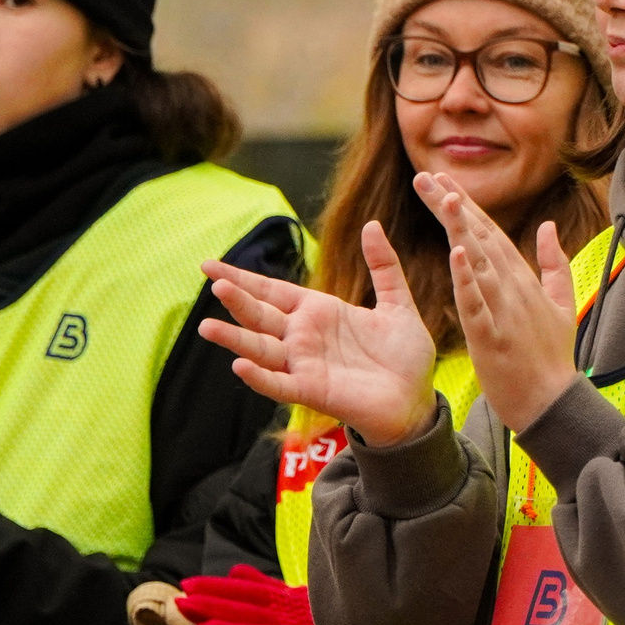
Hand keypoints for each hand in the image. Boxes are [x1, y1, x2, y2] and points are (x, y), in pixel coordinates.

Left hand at [180, 565, 381, 624]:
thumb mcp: (300, 599)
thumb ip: (266, 587)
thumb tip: (234, 572)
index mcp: (286, 602)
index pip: (246, 591)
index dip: (216, 588)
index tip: (188, 584)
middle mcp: (288, 620)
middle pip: (245, 611)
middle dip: (211, 606)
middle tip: (180, 602)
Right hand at [198, 223, 437, 446]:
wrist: (417, 400)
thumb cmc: (405, 356)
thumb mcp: (397, 304)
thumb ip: (384, 266)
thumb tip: (372, 223)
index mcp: (319, 312)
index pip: (272, 291)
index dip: (243, 278)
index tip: (209, 266)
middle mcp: (304, 337)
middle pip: (260, 314)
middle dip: (237, 298)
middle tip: (213, 280)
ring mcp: (304, 364)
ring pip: (261, 348)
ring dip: (235, 338)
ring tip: (207, 326)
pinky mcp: (312, 391)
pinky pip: (279, 384)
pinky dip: (259, 377)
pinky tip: (239, 366)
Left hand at [415, 171, 581, 434]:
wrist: (552, 403)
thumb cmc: (552, 356)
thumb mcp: (562, 304)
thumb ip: (554, 262)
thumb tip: (548, 225)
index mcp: (524, 280)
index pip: (491, 233)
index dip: (467, 206)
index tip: (443, 180)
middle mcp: (514, 288)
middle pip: (480, 239)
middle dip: (453, 206)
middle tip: (427, 176)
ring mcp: (504, 311)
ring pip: (478, 262)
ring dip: (459, 229)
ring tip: (441, 198)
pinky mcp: (493, 337)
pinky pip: (476, 304)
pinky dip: (467, 278)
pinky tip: (455, 253)